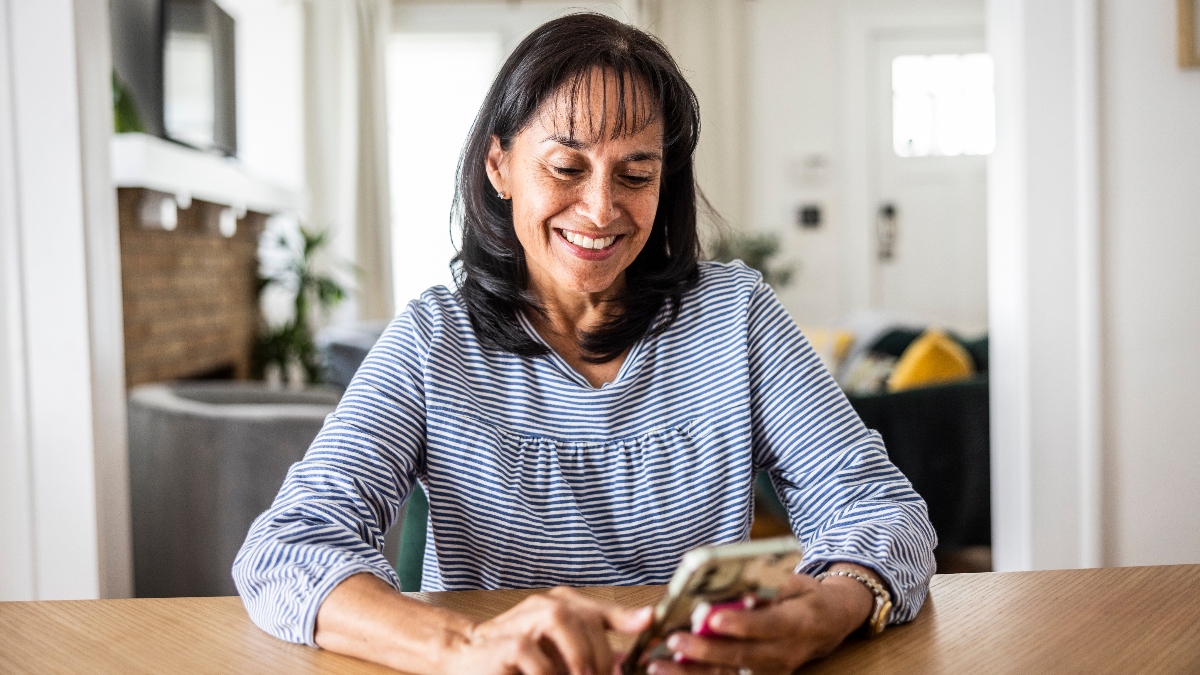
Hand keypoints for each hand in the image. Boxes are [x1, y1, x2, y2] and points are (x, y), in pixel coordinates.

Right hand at [442, 586, 652, 674]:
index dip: (624, 615)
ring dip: (578, 661)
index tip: (649, 622)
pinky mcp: (507, 644)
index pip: (596, 608)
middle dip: (600, 657)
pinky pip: (537, 657)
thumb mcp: (557, 650)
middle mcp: (543, 606)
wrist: (466, 655)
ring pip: (564, 629)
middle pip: (584, 620)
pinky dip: (548, 673)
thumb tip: (625, 660)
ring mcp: (524, 620)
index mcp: (559, 605)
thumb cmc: (516, 655)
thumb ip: (589, 648)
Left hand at [646, 568, 876, 674]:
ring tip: (660, 665)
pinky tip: (671, 670)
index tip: (711, 617)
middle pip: (745, 656)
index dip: (740, 623)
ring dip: (694, 672)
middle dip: (707, 651)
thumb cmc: (806, 596)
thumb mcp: (796, 581)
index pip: (769, 625)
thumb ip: (769, 585)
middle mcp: (787, 653)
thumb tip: (738, 587)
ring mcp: (774, 670)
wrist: (831, 622)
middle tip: (676, 641)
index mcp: (800, 622)